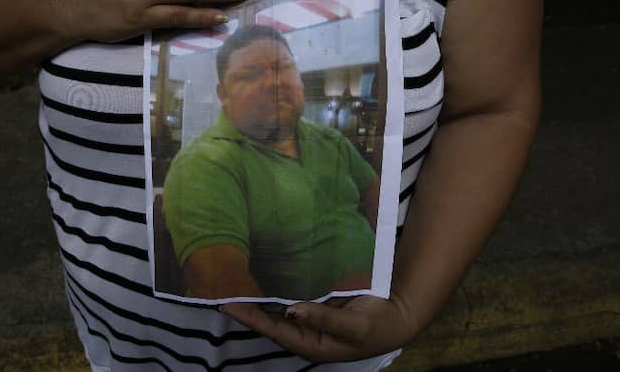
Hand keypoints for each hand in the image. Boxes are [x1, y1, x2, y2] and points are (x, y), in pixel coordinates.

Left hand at [221, 294, 413, 362]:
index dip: (249, 317)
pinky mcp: (317, 305)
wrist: (398, 315)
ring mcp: (310, 319)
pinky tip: (264, 274)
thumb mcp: (354, 326)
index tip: (226, 304)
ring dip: (259, 296)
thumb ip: (324, 319)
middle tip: (222, 288)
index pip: (272, 329)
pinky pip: (292, 297)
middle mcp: (305, 332)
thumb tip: (294, 310)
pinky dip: (277, 288)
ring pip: (278, 308)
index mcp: (311, 344)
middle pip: (270, 320)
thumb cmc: (377, 326)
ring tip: (235, 280)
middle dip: (247, 307)